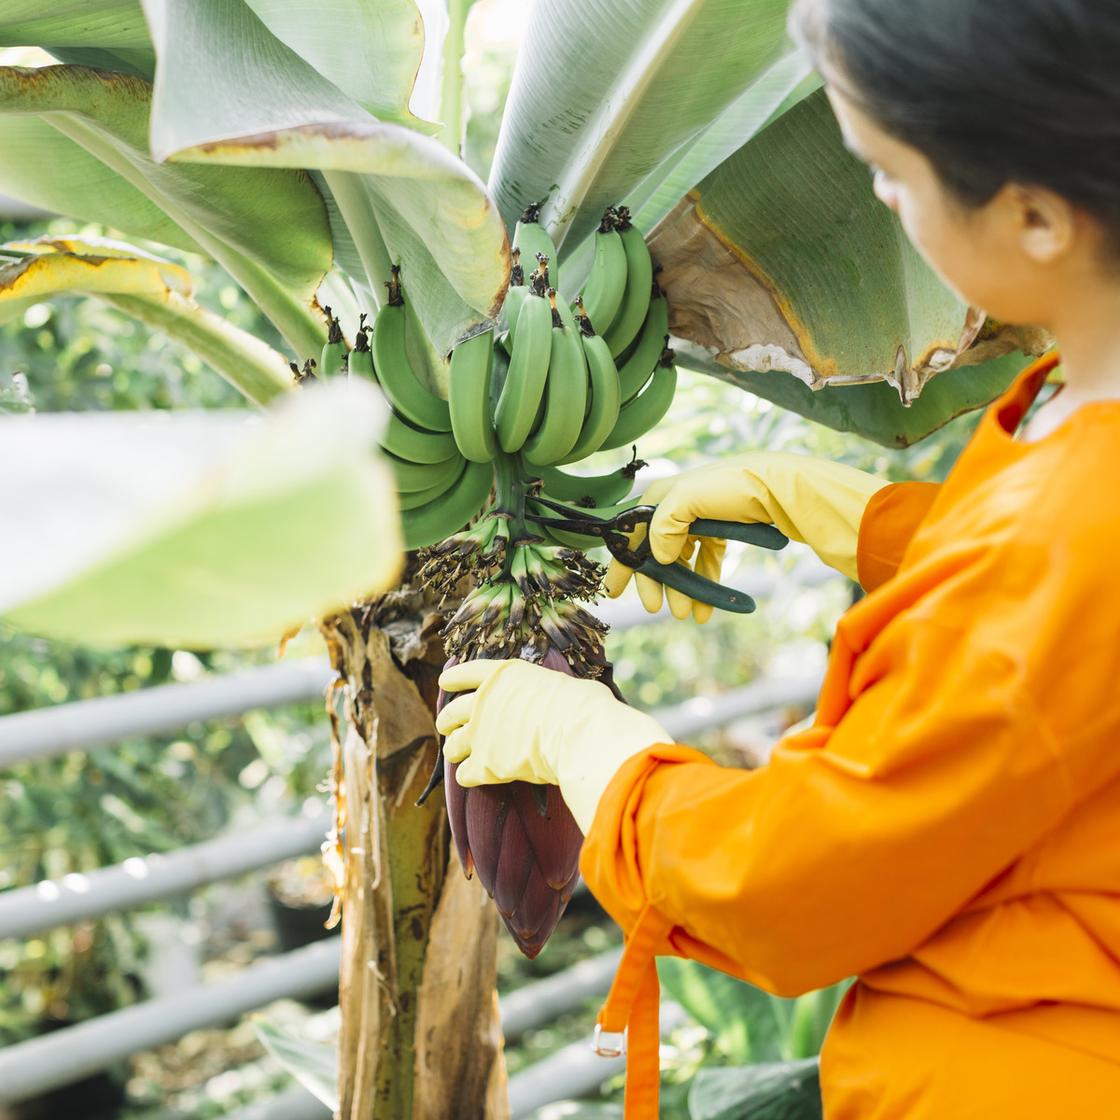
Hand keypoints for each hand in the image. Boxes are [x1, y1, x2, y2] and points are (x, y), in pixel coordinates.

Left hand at [437, 659, 672, 833]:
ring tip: (458, 755)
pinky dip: (468, 776)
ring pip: (452, 745)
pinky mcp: (484, 765)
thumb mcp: (558, 683)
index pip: (464, 673)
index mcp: (501, 675)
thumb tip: (561, 697)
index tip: (445, 683)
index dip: (452, 679)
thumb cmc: (580, 704)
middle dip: (446, 721)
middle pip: (450, 712)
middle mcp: (483, 701)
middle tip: (447, 727)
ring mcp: (480, 733)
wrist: (577, 732)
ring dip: (454, 750)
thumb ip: (542, 690)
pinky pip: (464, 774)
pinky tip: (473, 778)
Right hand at [605, 452, 888, 619]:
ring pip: (681, 562)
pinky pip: (705, 562)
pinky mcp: (720, 531)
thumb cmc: (730, 486)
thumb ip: (664, 526)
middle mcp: (676, 508)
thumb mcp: (688, 499)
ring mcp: (699, 520)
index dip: (623, 563)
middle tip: (655, 608)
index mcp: (661, 497)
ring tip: (684, 614)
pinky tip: (706, 607)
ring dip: (680, 588)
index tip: (614, 591)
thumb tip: (658, 556)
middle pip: (655, 552)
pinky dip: (704, 584)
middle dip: (655, 582)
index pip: (632, 534)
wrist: (777, 485)